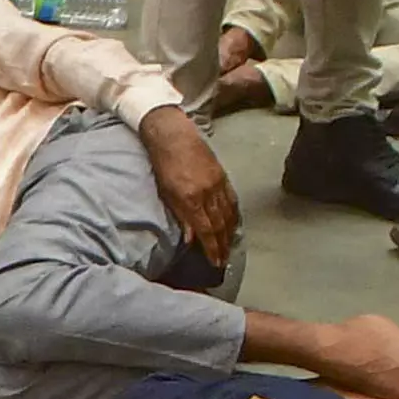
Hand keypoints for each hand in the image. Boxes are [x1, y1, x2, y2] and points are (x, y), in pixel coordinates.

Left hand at [135, 106, 238, 270]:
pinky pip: (232, 200)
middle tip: (224, 261)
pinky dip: (235, 215)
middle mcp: (208, 193)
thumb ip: (181, 217)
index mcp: (191, 198)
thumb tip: (191, 240)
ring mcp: (218, 184)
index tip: (215, 262)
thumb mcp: (165, 193)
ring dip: (230, 234)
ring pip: (228, 215)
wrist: (174, 136)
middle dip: (222, 246)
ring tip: (229, 248)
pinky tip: (234, 225)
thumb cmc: (163, 165)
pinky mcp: (223, 176)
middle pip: (219, 226)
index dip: (212, 249)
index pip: (206, 230)